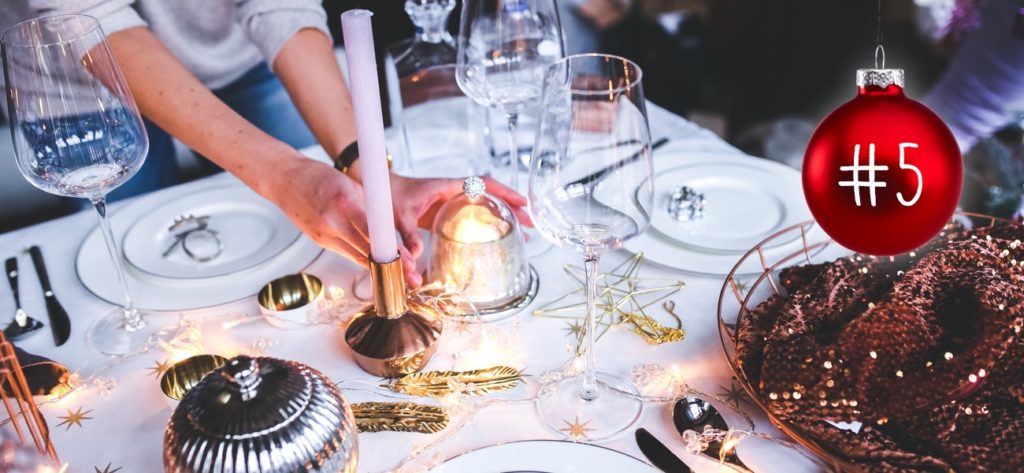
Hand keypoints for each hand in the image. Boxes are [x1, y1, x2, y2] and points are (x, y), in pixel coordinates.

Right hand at [267, 158, 420, 284]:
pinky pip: (345, 252)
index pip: (373, 233)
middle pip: (366, 250)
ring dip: (377, 265)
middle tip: (411, 274)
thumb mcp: (351, 184)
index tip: (407, 259)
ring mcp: (323, 234)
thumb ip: (369, 205)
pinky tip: (375, 263)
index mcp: (344, 201)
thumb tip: (388, 224)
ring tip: (399, 274)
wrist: (285, 179)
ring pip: (357, 256)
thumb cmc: (319, 176)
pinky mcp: (319, 240)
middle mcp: (332, 221)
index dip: (391, 249)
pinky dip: (361, 256)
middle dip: (390, 263)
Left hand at [389, 174, 532, 263]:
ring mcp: (450, 202)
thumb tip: (415, 259)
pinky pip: (473, 215)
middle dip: (512, 208)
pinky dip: (487, 223)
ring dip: (503, 216)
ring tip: (523, 233)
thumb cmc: (386, 196)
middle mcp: (452, 193)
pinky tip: (495, 237)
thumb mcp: (396, 215)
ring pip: (484, 206)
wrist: (375, 189)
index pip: (482, 185)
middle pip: (490, 196)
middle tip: (531, 224)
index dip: (504, 193)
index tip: (522, 204)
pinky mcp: (446, 213)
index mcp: (445, 187)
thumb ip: (405, 236)